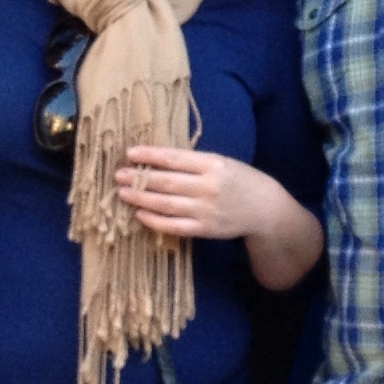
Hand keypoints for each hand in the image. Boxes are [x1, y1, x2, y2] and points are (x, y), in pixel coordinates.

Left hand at [118, 148, 270, 240]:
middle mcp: (208, 187)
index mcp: (213, 164)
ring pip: (166, 204)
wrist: (265, 209)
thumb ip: (194, 162)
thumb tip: (157, 159)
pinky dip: (155, 220)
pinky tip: (140, 214)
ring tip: (123, 192)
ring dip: (141, 198)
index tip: (130, 153)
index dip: (150, 155)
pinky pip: (174, 226)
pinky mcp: (205, 230)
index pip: (174, 158)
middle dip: (139, 178)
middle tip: (118, 175)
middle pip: (166, 182)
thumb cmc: (239, 180)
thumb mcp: (221, 162)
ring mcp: (206, 210)